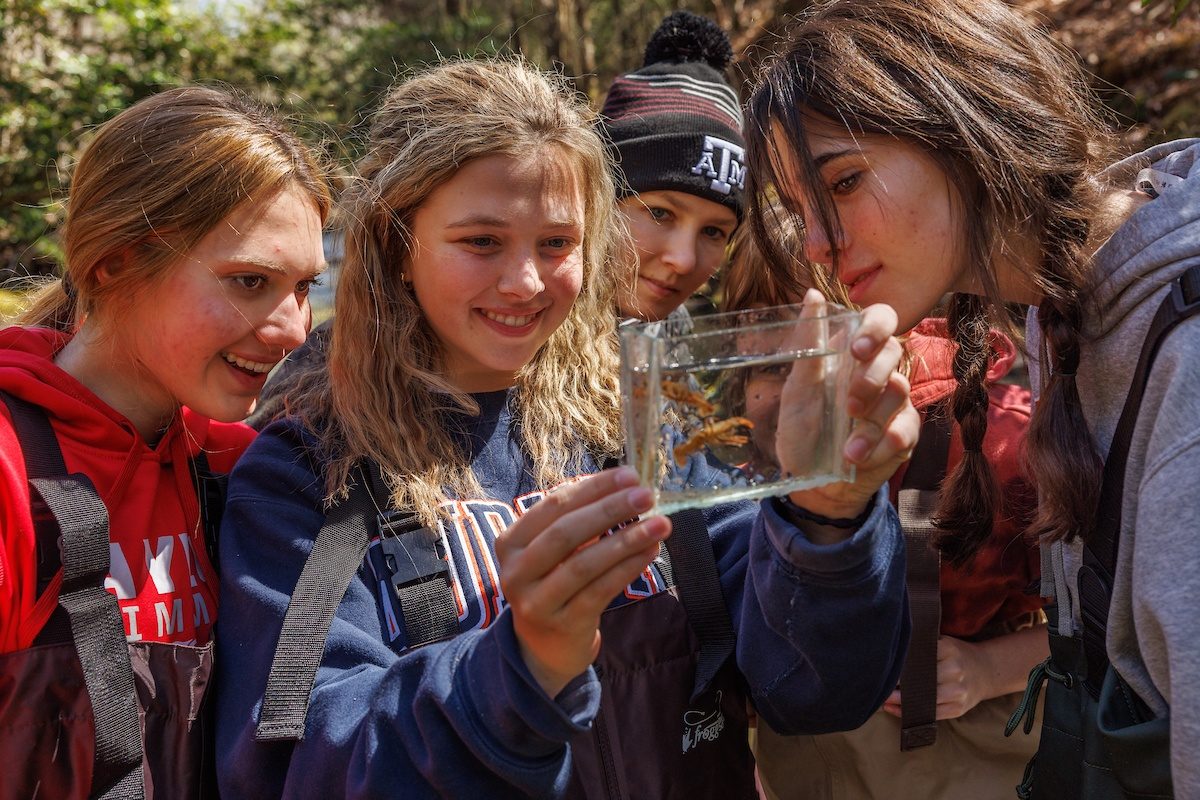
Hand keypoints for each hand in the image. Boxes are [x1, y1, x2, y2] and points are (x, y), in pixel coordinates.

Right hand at [495, 467, 669, 697]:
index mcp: (510, 542)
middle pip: (566, 532)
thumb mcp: (552, 552)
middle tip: (646, 496)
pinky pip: (601, 590)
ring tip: (660, 524)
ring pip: (585, 563)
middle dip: (610, 510)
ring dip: (626, 540)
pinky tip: (650, 552)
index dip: (593, 488)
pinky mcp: (562, 624)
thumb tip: (625, 486)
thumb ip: (577, 520)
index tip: (629, 475)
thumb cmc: (554, 584)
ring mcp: (536, 601)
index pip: (554, 505)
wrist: (544, 647)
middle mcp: (515, 571)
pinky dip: (628, 568)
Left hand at [784, 289, 917, 521]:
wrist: (810, 479)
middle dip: (870, 380)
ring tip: (846, 448)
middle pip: (894, 354)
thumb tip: (813, 295)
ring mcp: (895, 402)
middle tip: (848, 406)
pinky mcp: (905, 434)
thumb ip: (809, 346)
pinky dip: (880, 446)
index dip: (876, 327)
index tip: (857, 350)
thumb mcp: (798, 388)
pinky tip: (859, 457)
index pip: (881, 319)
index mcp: (853, 353)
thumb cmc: (802, 428)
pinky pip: (904, 431)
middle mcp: (879, 371)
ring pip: (899, 393)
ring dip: (869, 423)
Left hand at [882, 635, 992, 719]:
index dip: (898, 665)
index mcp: (948, 649)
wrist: (985, 671)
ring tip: (882, 699)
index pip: (916, 658)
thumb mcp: (942, 642)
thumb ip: (921, 645)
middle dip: (895, 685)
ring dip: (899, 701)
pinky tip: (894, 709)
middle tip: (877, 685)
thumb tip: (892, 649)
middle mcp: (955, 670)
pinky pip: (930, 714)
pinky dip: (910, 713)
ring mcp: (958, 691)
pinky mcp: (958, 708)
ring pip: (923, 700)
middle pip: (918, 680)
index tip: (883, 668)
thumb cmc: (956, 655)